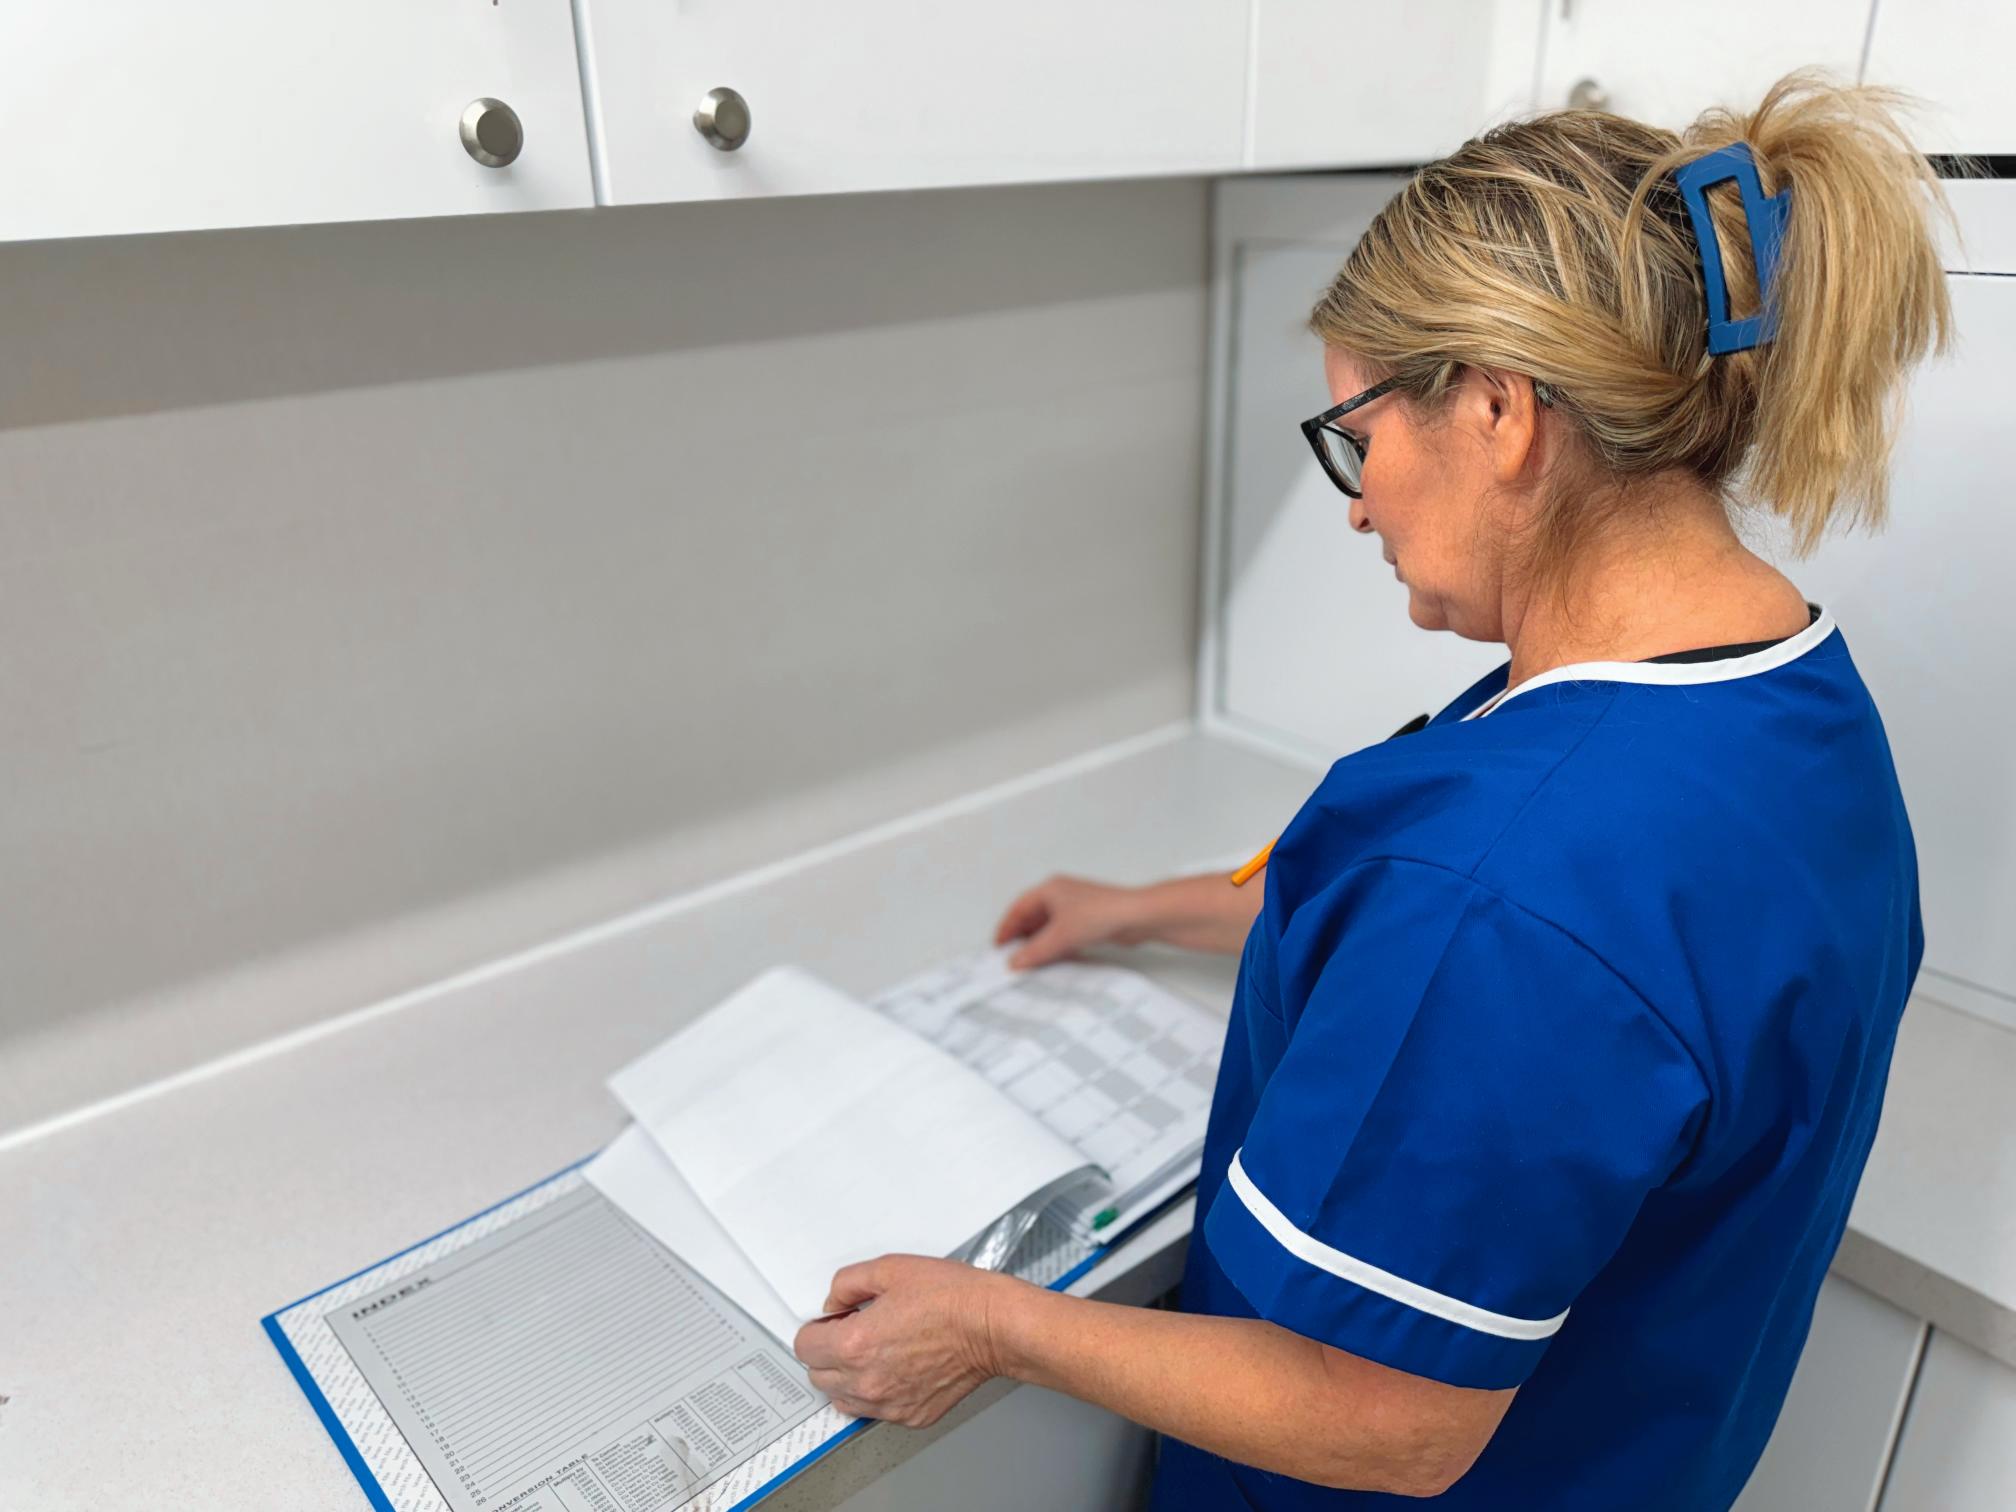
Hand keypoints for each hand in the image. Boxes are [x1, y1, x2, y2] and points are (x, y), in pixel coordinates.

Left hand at [792, 1256, 1021, 1427]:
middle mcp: (867, 1381)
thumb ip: (847, 1284)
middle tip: (855, 1333)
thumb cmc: (950, 1298)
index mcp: (854, 1345)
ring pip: (843, 1399)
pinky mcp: (910, 1416)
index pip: (804, 1347)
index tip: (832, 1322)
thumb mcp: (890, 1269)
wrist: (990, 1327)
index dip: (817, 1329)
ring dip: (848, 1377)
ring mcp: (889, 1404)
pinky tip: (898, 1368)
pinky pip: (876, 1410)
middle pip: (818, 1376)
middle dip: (828, 1353)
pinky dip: (878, 1393)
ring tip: (876, 1352)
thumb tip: (832, 1303)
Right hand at [992, 874, 1153, 969]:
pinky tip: (1054, 959)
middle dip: (1022, 937)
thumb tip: (1016, 961)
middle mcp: (1061, 895)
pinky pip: (1064, 933)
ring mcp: (1076, 907)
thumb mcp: (1060, 936)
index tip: (999, 946)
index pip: (1019, 908)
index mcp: (1050, 889)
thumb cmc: (1102, 913)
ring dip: (1039, 943)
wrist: (1136, 917)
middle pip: (1033, 917)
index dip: (1007, 927)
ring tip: (1030, 962)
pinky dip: (1055, 945)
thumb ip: (1035, 951)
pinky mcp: (1088, 920)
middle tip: (1013, 957)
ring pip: (1049, 926)